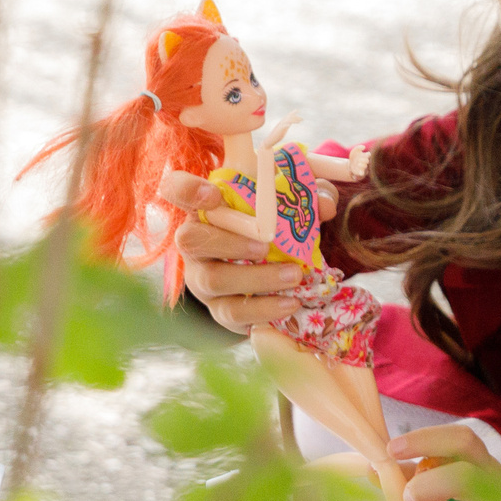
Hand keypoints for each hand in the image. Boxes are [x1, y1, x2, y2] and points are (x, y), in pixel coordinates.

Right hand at [159, 169, 338, 334]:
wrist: (276, 268)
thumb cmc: (275, 224)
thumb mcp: (291, 202)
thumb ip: (307, 194)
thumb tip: (325, 204)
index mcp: (204, 207)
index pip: (175, 188)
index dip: (186, 189)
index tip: (214, 194)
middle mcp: (194, 242)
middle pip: (189, 239)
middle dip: (228, 242)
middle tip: (266, 246)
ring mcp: (202, 277)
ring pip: (213, 280)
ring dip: (256, 279)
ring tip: (293, 276)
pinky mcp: (219, 308)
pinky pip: (233, 312)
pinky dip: (264, 308)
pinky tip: (291, 302)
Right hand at [258, 111, 302, 147]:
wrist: (269, 141)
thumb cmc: (276, 136)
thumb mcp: (283, 130)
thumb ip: (286, 126)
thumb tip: (289, 124)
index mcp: (282, 123)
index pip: (288, 116)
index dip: (292, 112)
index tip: (297, 110)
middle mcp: (281, 123)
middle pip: (289, 117)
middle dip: (295, 117)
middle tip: (302, 119)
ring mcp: (280, 126)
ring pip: (287, 121)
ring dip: (294, 120)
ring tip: (299, 121)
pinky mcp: (279, 131)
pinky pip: (283, 126)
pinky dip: (286, 125)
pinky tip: (289, 125)